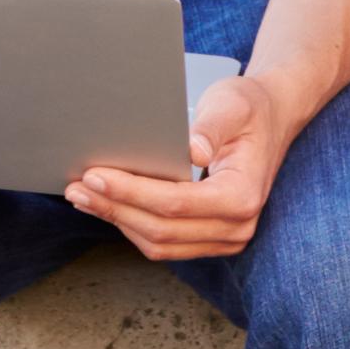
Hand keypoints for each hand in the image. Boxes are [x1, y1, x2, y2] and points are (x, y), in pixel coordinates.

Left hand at [68, 72, 283, 262]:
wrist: (272, 119)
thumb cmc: (250, 109)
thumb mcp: (232, 104)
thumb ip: (211, 127)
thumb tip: (191, 152)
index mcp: (244, 195)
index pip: (177, 203)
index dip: (131, 191)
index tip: (95, 175)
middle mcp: (238, 226)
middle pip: (162, 230)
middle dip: (114, 208)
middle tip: (77, 188)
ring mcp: (225, 238)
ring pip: (159, 243)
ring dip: (118, 221)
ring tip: (83, 198)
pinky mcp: (210, 239)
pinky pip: (165, 243)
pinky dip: (132, 226)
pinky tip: (108, 205)